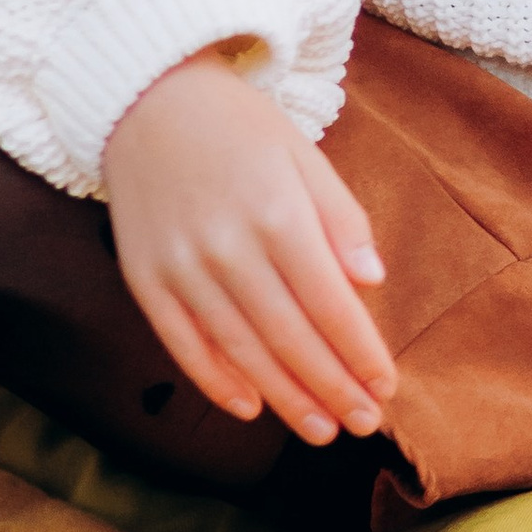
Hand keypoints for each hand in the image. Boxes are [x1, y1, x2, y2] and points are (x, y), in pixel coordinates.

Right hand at [101, 54, 396, 447]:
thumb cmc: (240, 129)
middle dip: (331, 387)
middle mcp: (227, 245)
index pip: (329, 301)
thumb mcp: (304, 155)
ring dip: (284, 398)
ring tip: (318, 429)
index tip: (386, 386)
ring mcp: (181, 266)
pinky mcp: (145, 279)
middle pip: (289, 336)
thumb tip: (372, 280)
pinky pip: (183, 343)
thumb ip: (340, 217)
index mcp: (277, 212)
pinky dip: (217, 381)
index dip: (360, 351)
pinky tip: (250, 407)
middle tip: (362, 424)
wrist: (147, 101)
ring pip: (241, 349)